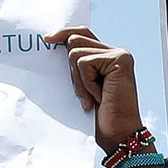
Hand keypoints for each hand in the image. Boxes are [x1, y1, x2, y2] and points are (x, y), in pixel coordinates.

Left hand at [44, 28, 144, 151]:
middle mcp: (117, 52)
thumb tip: (54, 44)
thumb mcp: (84, 86)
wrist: (119, 135)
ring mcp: (120, 55)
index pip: (83, 34)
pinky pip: (84, 63)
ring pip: (76, 52)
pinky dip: (86, 84)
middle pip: (75, 40)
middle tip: (83, 94)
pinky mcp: (119, 60)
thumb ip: (78, 65)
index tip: (47, 39)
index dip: (64, 33)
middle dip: (71, 68)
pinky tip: (100, 98)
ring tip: (92, 98)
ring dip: (78, 81)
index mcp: (109, 56)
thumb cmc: (101, 116)